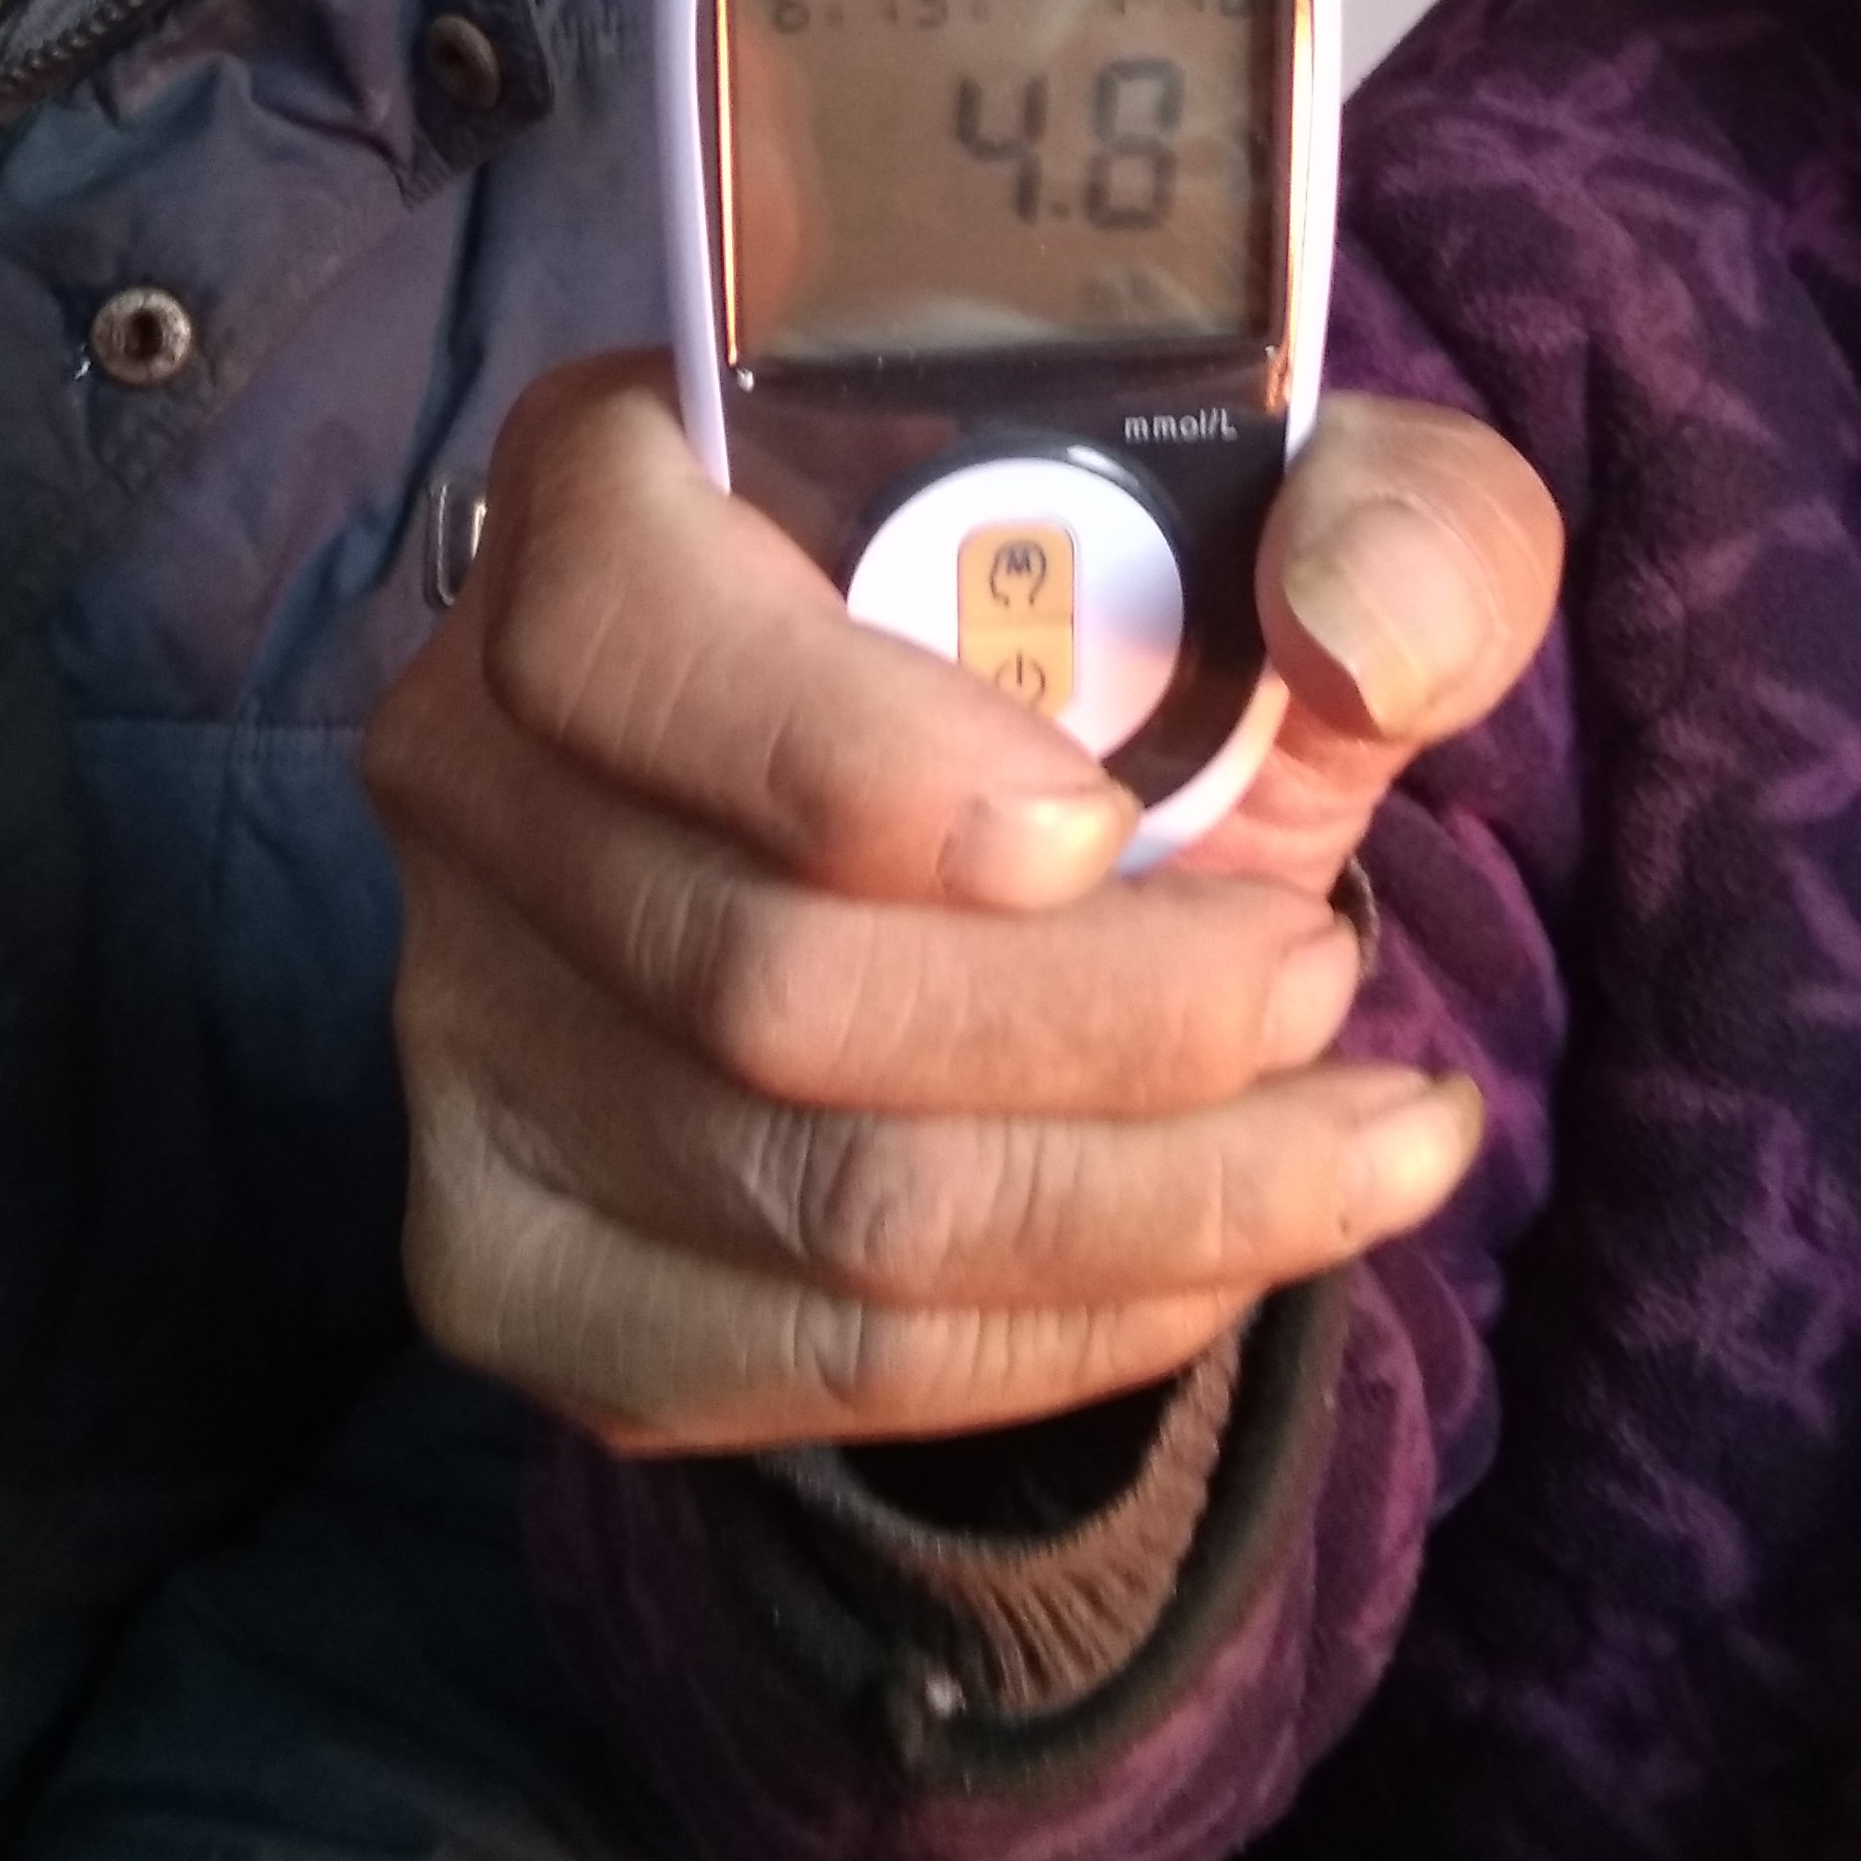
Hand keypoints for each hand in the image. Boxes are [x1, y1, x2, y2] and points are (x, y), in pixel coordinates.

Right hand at [367, 357, 1561, 1455]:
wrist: (1034, 854)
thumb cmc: (1145, 636)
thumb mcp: (1307, 524)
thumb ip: (1399, 524)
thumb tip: (1361, 641)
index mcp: (604, 500)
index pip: (622, 641)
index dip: (851, 764)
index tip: (1097, 831)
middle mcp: (471, 756)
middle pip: (759, 979)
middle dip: (1112, 1025)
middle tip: (1320, 981)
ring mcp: (461, 1023)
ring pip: (812, 1201)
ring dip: (1147, 1199)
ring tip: (1358, 1140)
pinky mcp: (512, 1252)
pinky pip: (794, 1360)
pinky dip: (1060, 1333)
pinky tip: (1216, 1249)